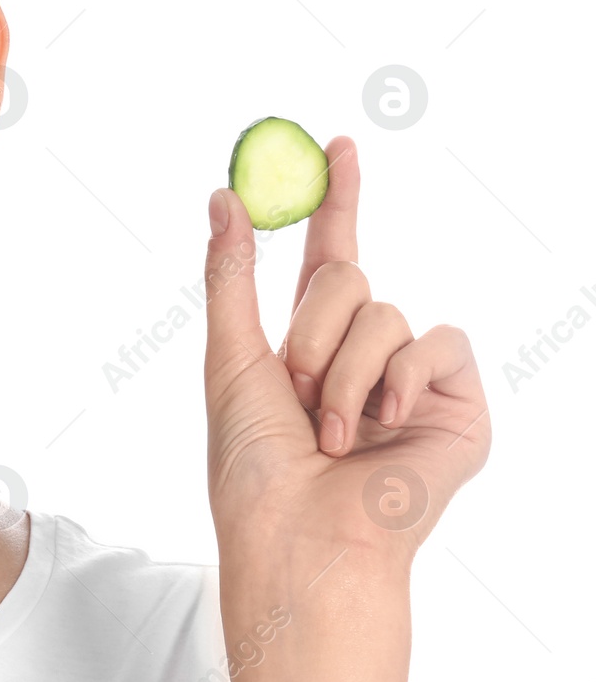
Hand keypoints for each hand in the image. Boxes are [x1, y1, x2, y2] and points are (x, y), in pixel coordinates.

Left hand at [202, 136, 490, 575]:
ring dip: (343, 370)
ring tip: (329, 432)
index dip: (335, 199)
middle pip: (350, 277)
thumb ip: (232, 275)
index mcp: (310, 345)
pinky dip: (398, 378)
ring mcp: (412, 381)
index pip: (330, 256)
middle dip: (310, 328)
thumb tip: (224, 195)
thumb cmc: (254, 466)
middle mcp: (365, 356)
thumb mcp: (230, 358)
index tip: (337, 143)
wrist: (301, 538)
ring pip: (387, 311)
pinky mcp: (456, 406)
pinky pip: (438, 341)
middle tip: (295, 388)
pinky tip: (381, 428)